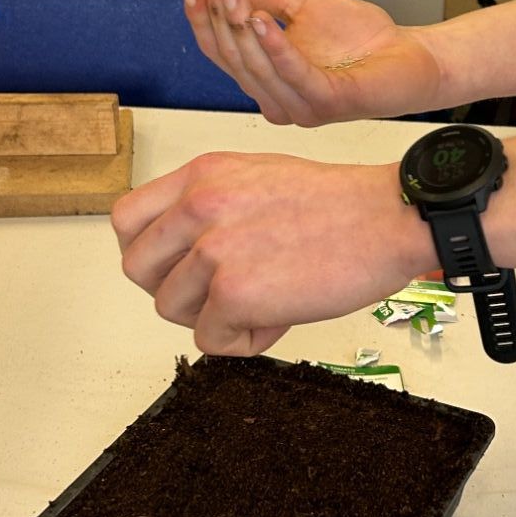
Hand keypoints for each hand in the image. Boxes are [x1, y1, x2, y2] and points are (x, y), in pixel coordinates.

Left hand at [112, 150, 432, 354]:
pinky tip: (280, 317)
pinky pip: (210, 341)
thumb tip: (186, 252)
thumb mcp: (258, 176)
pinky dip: (245, 341)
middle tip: (222, 293)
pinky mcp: (234, 292)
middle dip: (175, 290)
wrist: (389, 218)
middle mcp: (199, 205)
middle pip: (138, 268)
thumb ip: (213, 204)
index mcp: (203, 175)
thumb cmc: (341, 204)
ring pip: (169, 309)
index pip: (127, 219)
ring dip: (212, 318)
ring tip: (261, 303)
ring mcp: (213, 249)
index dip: (148, 252)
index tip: (179, 267)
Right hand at [186, 0, 443, 125]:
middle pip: (233, 58)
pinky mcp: (325, 104)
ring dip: (241, 28)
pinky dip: (276, 46)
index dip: (202, 19)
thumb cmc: (360, 40)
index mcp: (266, 78)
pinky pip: (293, 75)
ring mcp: (299, 107)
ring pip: (255, 68)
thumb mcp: (300, 6)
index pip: (220, 50)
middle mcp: (276, 98)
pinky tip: (264, 20)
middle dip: (220, 17)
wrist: (408, 55)